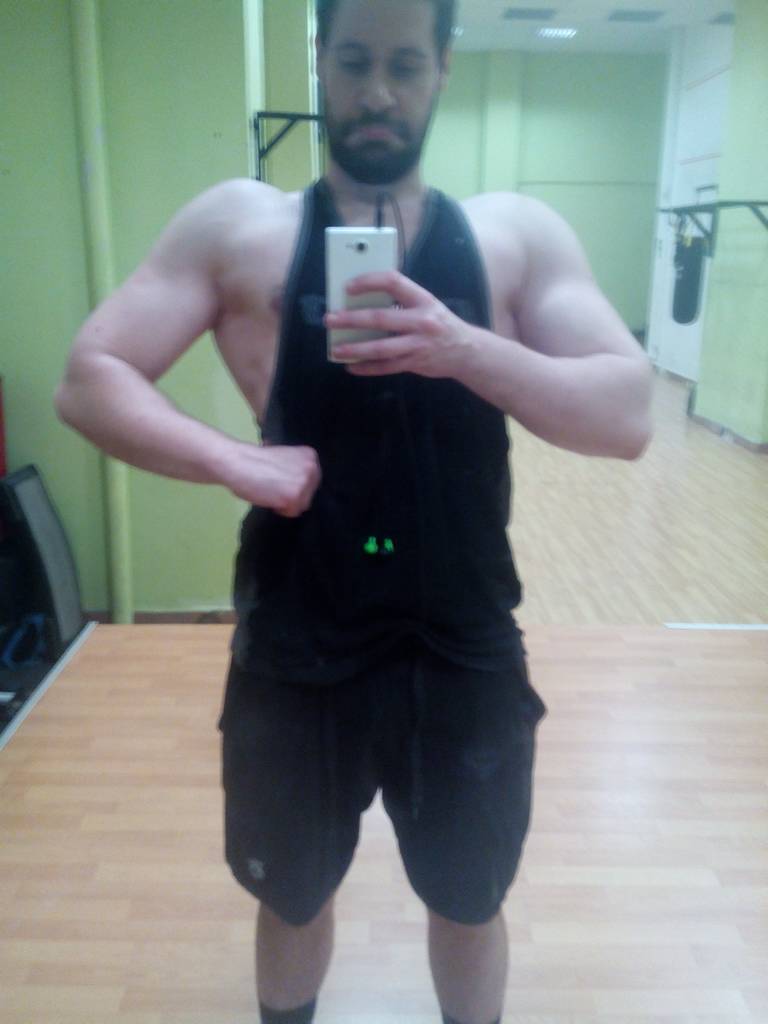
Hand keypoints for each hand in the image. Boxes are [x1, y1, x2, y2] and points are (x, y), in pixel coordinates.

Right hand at [221, 443, 320, 516]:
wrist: (239, 462)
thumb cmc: (255, 460)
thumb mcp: (284, 458)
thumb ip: (296, 469)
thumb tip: (299, 483)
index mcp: (310, 456)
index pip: (312, 481)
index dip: (295, 485)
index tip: (281, 481)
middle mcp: (312, 467)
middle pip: (310, 494)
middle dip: (293, 494)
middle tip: (274, 487)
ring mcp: (305, 482)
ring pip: (302, 504)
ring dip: (287, 502)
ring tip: (271, 491)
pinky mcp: (295, 496)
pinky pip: (293, 512)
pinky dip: (281, 509)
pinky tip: (269, 497)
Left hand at [324, 271, 471, 377]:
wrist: (466, 351)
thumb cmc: (440, 323)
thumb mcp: (427, 304)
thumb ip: (402, 302)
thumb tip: (364, 301)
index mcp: (423, 299)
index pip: (393, 282)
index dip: (369, 282)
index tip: (348, 287)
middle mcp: (421, 321)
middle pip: (381, 319)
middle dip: (352, 319)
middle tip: (331, 319)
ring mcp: (418, 345)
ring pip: (381, 348)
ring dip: (355, 349)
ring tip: (336, 348)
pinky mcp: (414, 363)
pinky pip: (386, 367)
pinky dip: (367, 367)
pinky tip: (352, 366)